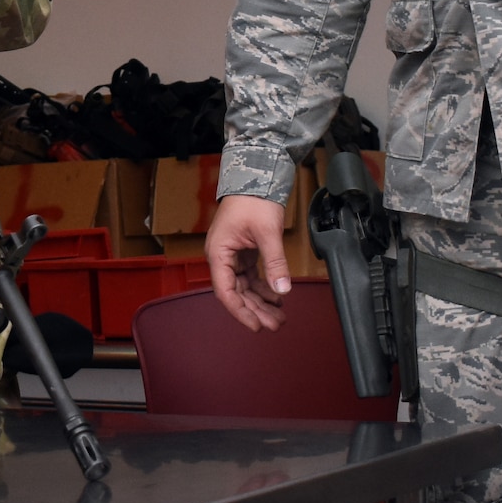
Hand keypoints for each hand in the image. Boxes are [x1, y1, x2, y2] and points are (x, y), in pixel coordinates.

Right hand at [206, 194, 291, 332]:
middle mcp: (222, 256)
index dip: (241, 311)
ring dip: (261, 301)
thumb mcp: (267, 232)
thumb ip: (275, 263)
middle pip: (237, 292)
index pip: (226, 291)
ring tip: (279, 316)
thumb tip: (282, 290)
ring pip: (245, 286)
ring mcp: (233, 254)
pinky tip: (277, 297)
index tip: (256, 325)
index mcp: (219, 252)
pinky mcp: (244, 251)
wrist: (256, 177)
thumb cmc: (253, 199)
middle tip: (275, 324)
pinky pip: (252, 276)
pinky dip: (264, 287)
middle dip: (256, 309)